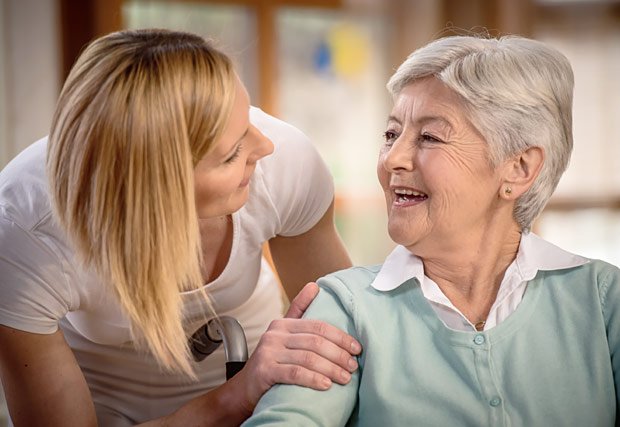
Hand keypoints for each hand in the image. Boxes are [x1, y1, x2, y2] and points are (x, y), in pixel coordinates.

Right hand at [230, 282, 361, 414]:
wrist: (245, 388)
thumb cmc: (272, 361)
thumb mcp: (284, 335)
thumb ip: (299, 312)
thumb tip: (315, 286)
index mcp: (283, 323)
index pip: (318, 326)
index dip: (340, 337)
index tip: (356, 348)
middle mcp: (275, 334)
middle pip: (315, 342)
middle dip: (338, 354)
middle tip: (353, 366)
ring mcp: (269, 352)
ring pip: (308, 358)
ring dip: (331, 369)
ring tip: (345, 378)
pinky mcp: (265, 370)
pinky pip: (295, 373)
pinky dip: (314, 379)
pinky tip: (326, 385)